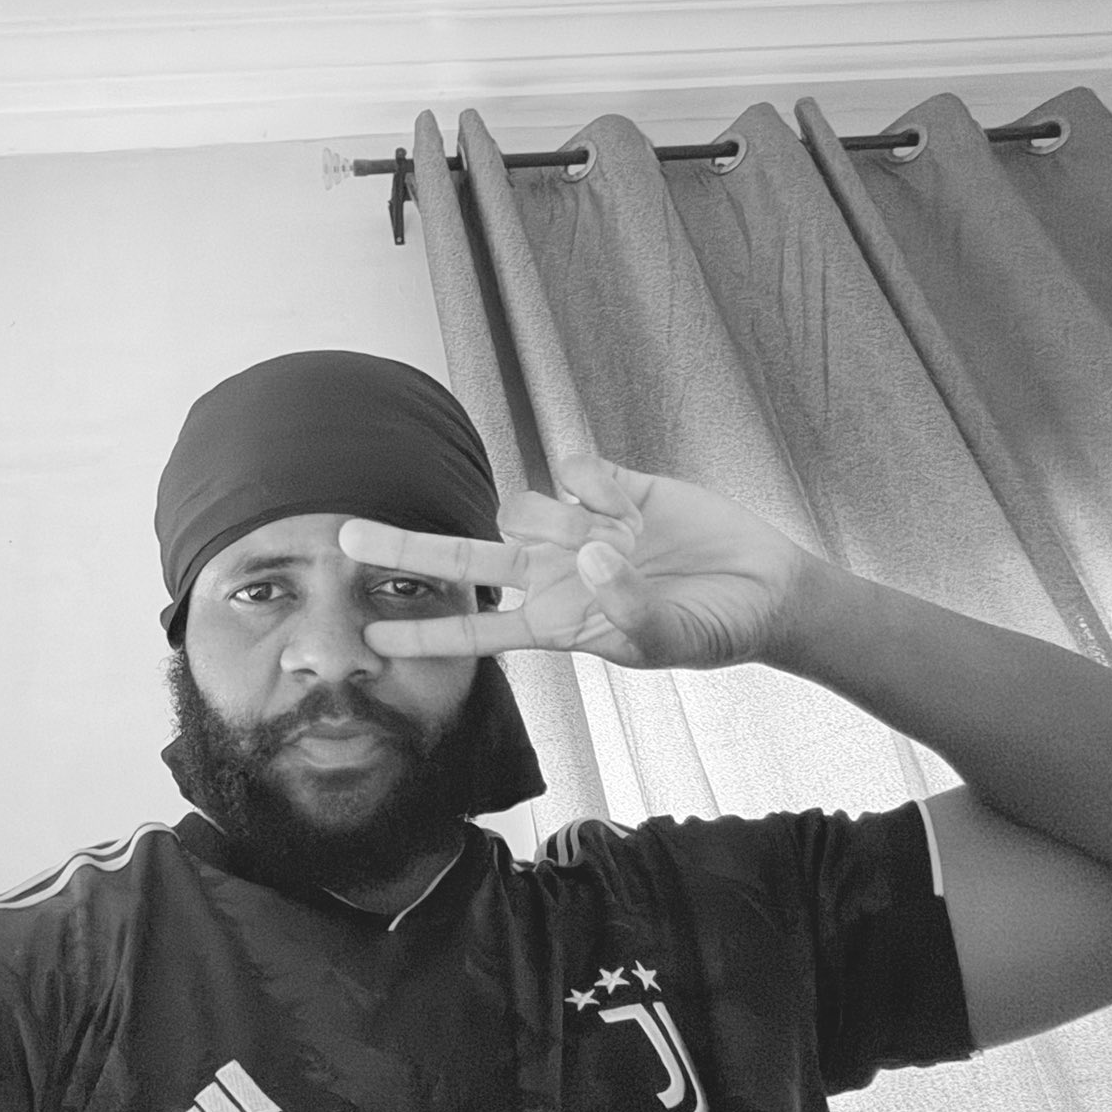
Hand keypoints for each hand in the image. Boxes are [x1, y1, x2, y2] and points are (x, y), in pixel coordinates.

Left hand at [338, 454, 812, 670]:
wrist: (768, 589)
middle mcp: (555, 572)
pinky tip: (629, 505)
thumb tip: (588, 554)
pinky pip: (572, 469)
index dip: (426, 636)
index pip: (478, 633)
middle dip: (404, 546)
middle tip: (342, 535)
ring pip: (522, 506)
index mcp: (559, 621)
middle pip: (463, 557)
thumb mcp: (668, 641)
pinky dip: (593, 483)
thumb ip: (626, 609)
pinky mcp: (610, 487)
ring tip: (622, 540)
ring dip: (559, 519)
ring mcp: (578, 527)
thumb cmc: (712, 630)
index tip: (371, 641)